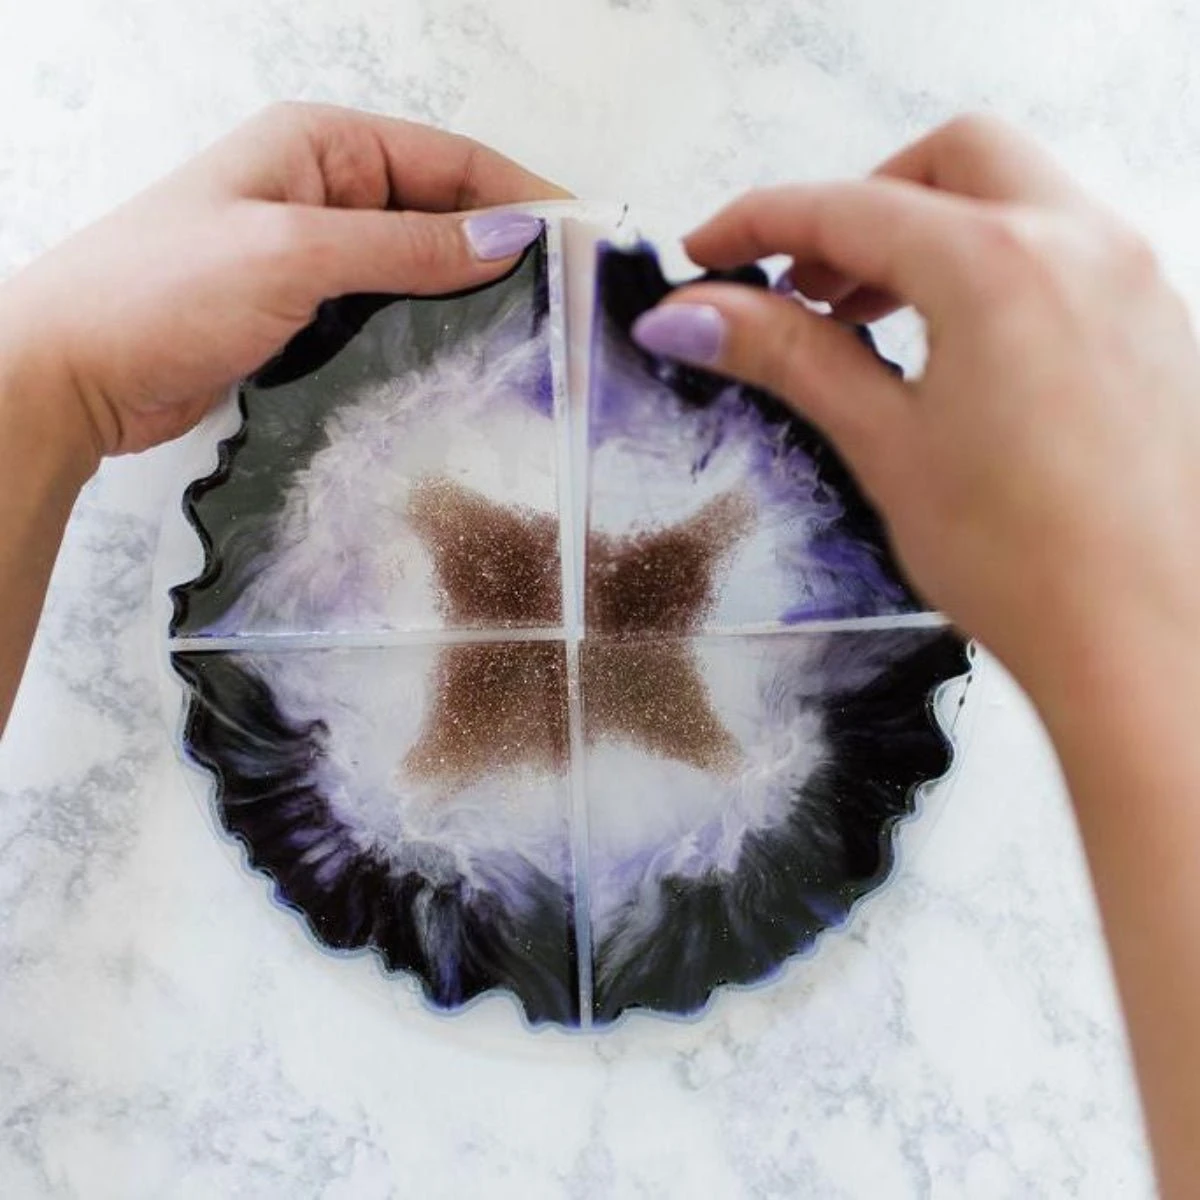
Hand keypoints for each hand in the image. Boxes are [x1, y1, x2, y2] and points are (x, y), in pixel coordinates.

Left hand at [0, 102, 567, 465]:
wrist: (74, 373)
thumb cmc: (163, 290)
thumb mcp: (294, 253)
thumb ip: (403, 246)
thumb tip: (508, 241)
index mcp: (320, 146)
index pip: (448, 159)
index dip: (520, 193)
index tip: (582, 239)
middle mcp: (325, 193)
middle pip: (442, 212)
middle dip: (504, 248)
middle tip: (570, 300)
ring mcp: (317, 258)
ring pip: (420, 269)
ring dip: (471, 297)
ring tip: (534, 335)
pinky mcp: (308, 316)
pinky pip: (389, 314)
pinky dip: (430, 332)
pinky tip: (468, 361)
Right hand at [631, 115, 1199, 701]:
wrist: (1139, 642)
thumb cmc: (1024, 560)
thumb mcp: (883, 443)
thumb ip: (789, 355)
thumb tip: (696, 314)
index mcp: (1001, 266)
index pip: (849, 209)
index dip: (759, 224)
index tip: (708, 251)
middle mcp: (1082, 245)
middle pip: (949, 159)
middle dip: (860, 204)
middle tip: (801, 281)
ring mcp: (1132, 278)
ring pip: (1013, 195)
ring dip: (927, 233)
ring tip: (866, 317)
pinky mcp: (1154, 321)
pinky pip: (1060, 248)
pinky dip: (989, 265)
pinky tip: (951, 342)